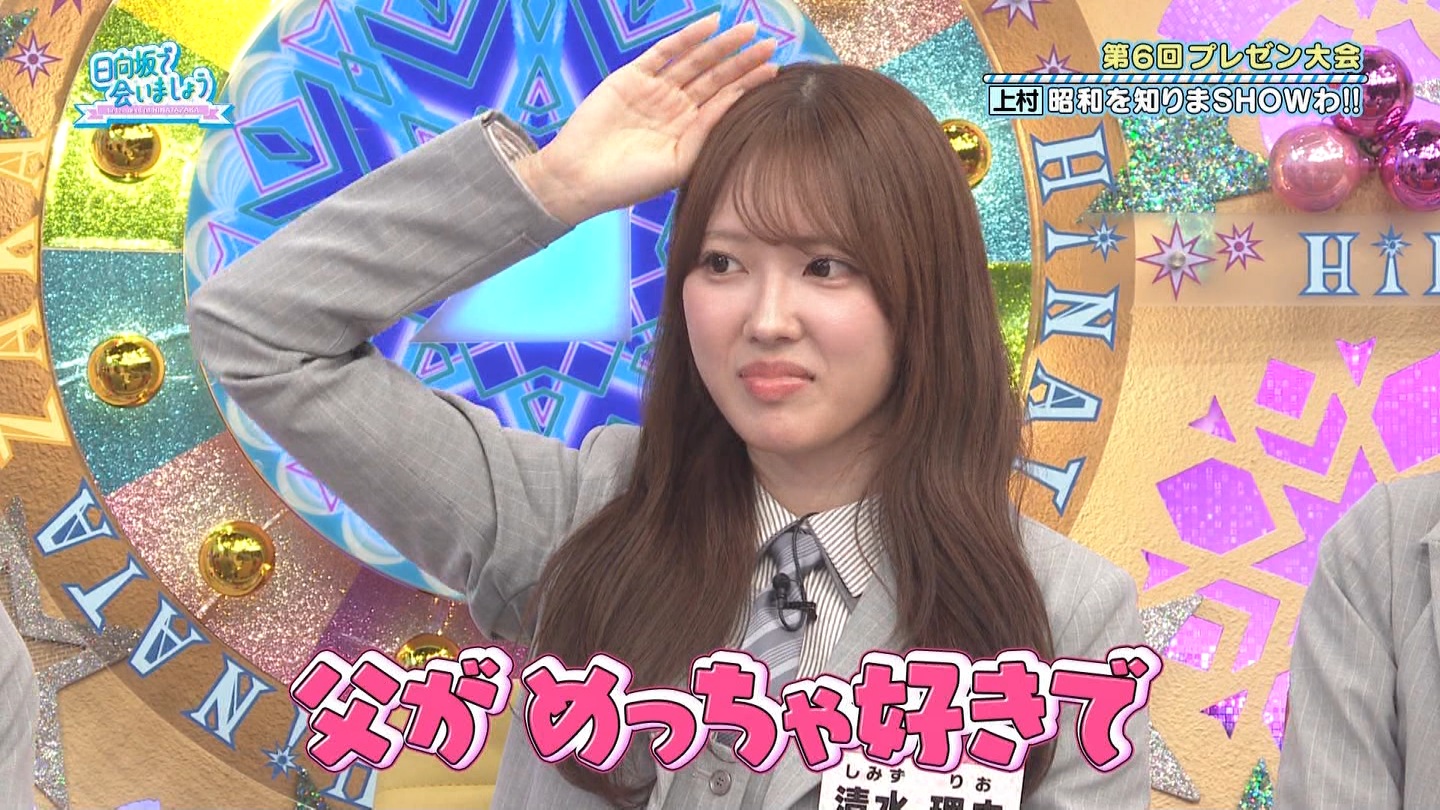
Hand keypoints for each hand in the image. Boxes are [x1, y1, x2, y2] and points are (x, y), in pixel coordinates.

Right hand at [517, 14, 778, 225]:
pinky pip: (664, 52)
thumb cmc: (629, 182)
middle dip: (741, 61)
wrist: (581, 178)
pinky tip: (710, 24)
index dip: (749, 85)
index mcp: (688, 131)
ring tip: (748, 30)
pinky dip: (686, 37)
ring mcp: (654, 90)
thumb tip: (735, 100)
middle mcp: (675, 108)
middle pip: (715, 77)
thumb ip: (705, 132)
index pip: (725, 102)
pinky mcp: (632, 77)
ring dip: (721, 45)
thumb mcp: (677, 163)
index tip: (775, 70)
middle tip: (769, 43)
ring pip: (695, 61)